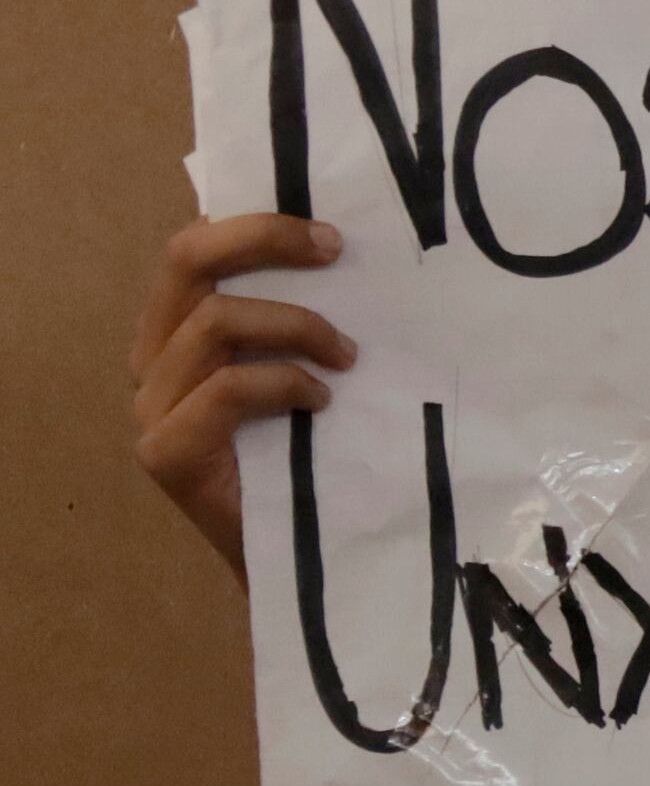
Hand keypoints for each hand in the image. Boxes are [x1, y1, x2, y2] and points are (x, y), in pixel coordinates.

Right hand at [133, 213, 353, 583]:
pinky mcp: (166, 452)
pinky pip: (225, 389)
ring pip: (212, 322)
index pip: (194, 249)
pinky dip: (283, 384)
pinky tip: (323, 403)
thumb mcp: (313, 374)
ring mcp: (153, 406)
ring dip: (296, 327)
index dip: (256, 225)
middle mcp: (154, 360)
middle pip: (186, 262)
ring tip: (348, 358)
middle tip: (337, 250)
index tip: (332, 234)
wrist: (303, 560)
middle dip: (263, 240)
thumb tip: (360, 257)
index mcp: (178, 330)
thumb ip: (305, 323)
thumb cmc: (318, 460)